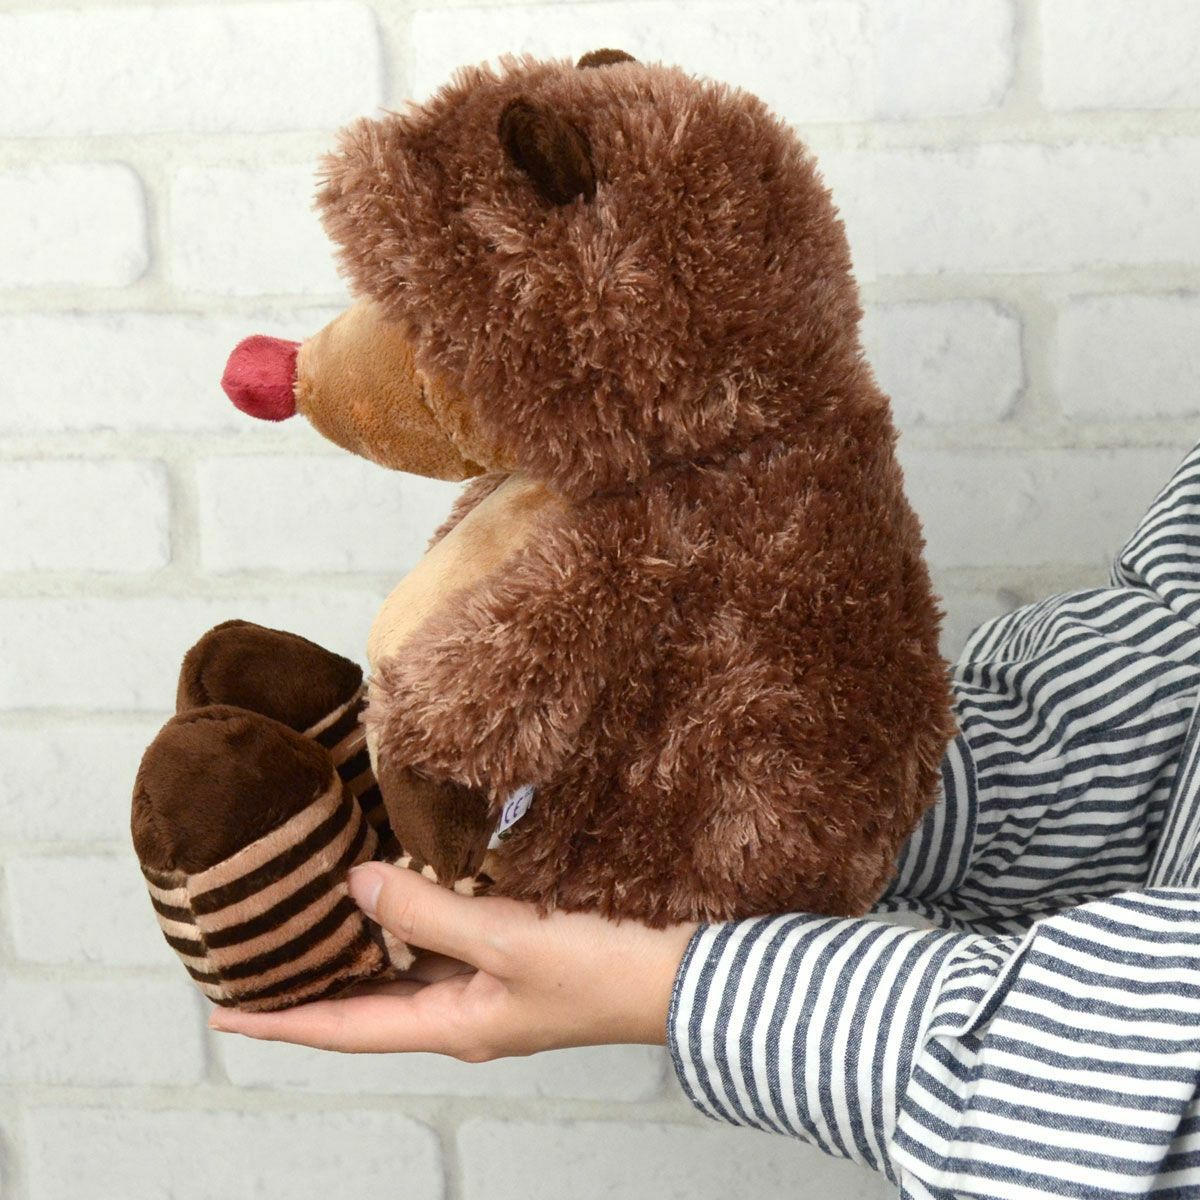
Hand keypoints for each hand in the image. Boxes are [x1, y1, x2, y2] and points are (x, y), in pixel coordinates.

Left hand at [208, 861, 698, 1058]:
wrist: (686, 972)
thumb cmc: (605, 968)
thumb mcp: (507, 941)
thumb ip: (427, 910)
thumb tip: (356, 887)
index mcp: (453, 1025)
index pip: (345, 1027)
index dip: (282, 1019)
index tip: (223, 1013)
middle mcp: (463, 1010)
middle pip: (369, 997)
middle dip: (313, 978)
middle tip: (261, 949)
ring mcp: (492, 983)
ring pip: (405, 964)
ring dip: (360, 941)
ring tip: (314, 910)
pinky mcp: (518, 951)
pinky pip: (445, 936)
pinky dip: (410, 913)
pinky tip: (400, 880)